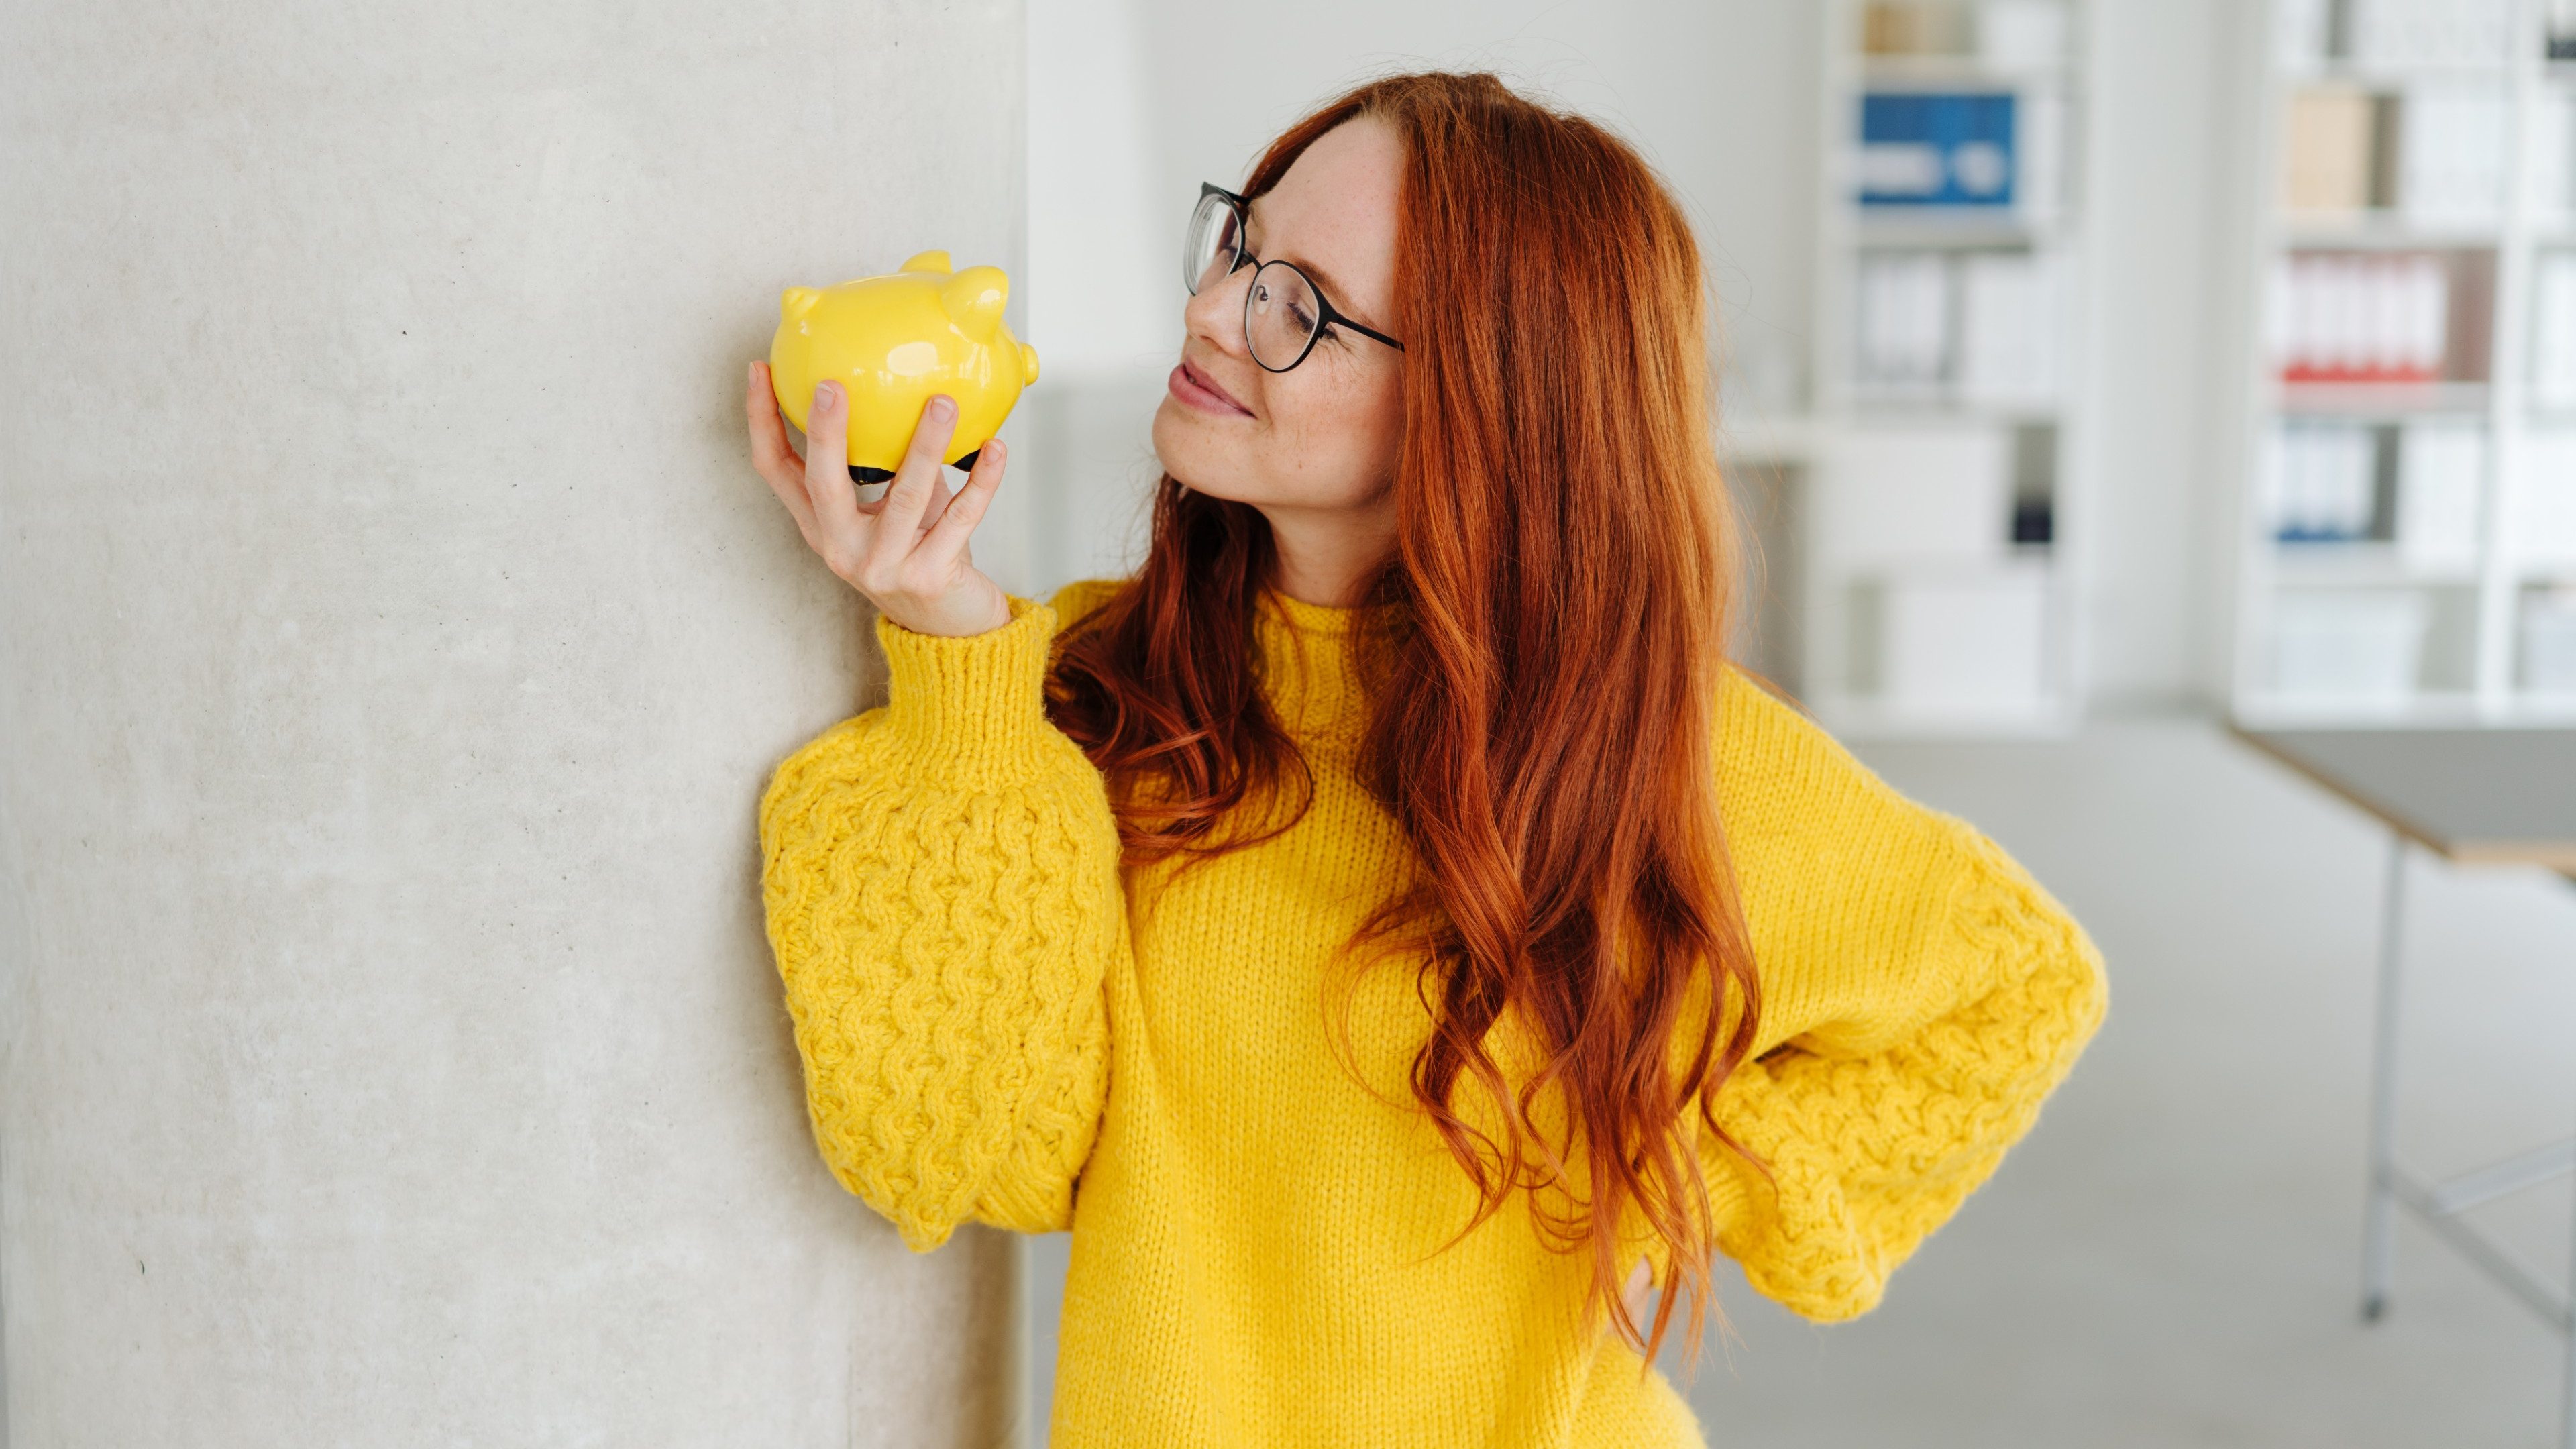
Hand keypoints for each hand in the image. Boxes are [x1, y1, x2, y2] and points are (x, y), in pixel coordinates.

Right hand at [746, 360, 1012, 637]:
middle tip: (831, 385)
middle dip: (825, 432)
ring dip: (925, 444)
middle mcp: (844, 548)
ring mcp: (884, 566)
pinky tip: (996, 448)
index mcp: (823, 526)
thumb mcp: (892, 511)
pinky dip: (982, 481)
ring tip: (943, 402)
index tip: (760, 371)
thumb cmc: (919, 556)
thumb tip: (907, 387)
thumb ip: (890, 462)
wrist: (950, 629)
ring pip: (904, 495)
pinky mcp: (930, 577)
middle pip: (823, 484)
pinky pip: (961, 518)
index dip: (762, 421)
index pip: (776, 470)